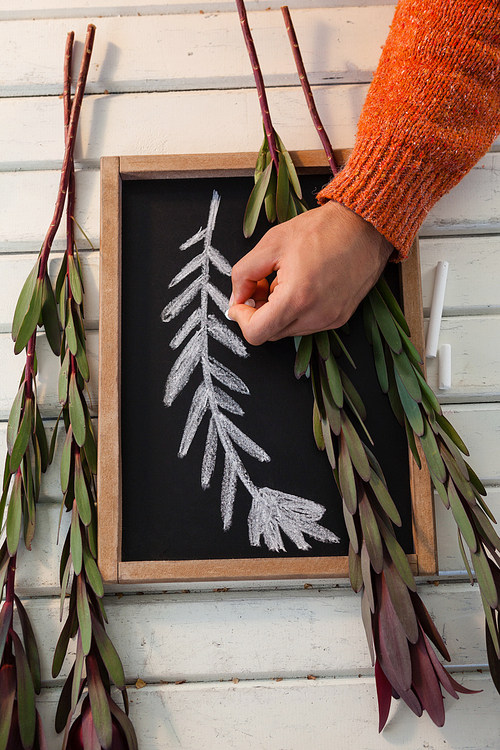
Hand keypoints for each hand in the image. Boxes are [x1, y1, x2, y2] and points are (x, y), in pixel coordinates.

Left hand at [228, 200, 393, 344]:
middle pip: (270, 333)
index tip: (240, 301)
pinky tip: (301, 285)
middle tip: (260, 284)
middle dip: (258, 312)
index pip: (256, 333)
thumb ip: (243, 273)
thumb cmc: (324, 229)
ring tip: (283, 280)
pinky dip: (296, 311)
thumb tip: (236, 297)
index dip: (241, 317)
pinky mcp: (340, 318)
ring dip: (277, 312)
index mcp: (297, 299)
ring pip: (288, 330)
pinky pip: (307, 324)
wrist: (366, 226)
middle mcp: (316, 316)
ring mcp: (330, 320)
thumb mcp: (271, 243)